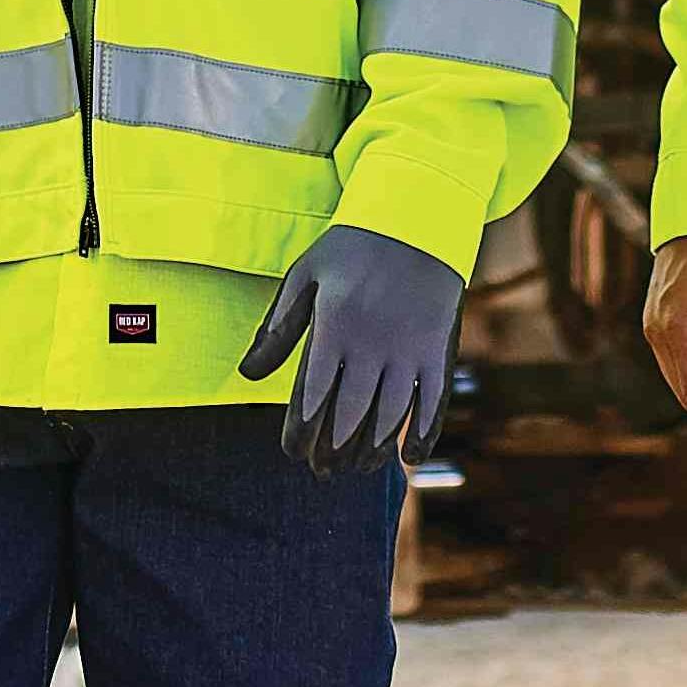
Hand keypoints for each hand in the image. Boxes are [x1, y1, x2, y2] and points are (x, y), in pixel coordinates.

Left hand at [239, 225, 466, 473]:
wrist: (415, 217)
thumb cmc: (351, 248)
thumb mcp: (305, 276)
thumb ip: (278, 329)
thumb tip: (248, 376)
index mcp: (334, 325)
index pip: (312, 395)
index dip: (301, 431)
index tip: (292, 452)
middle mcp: (372, 343)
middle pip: (349, 414)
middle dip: (332, 448)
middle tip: (321, 469)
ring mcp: (409, 348)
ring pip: (390, 416)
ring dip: (371, 450)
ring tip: (355, 468)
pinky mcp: (438, 349)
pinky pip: (433, 402)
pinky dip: (422, 434)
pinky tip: (408, 457)